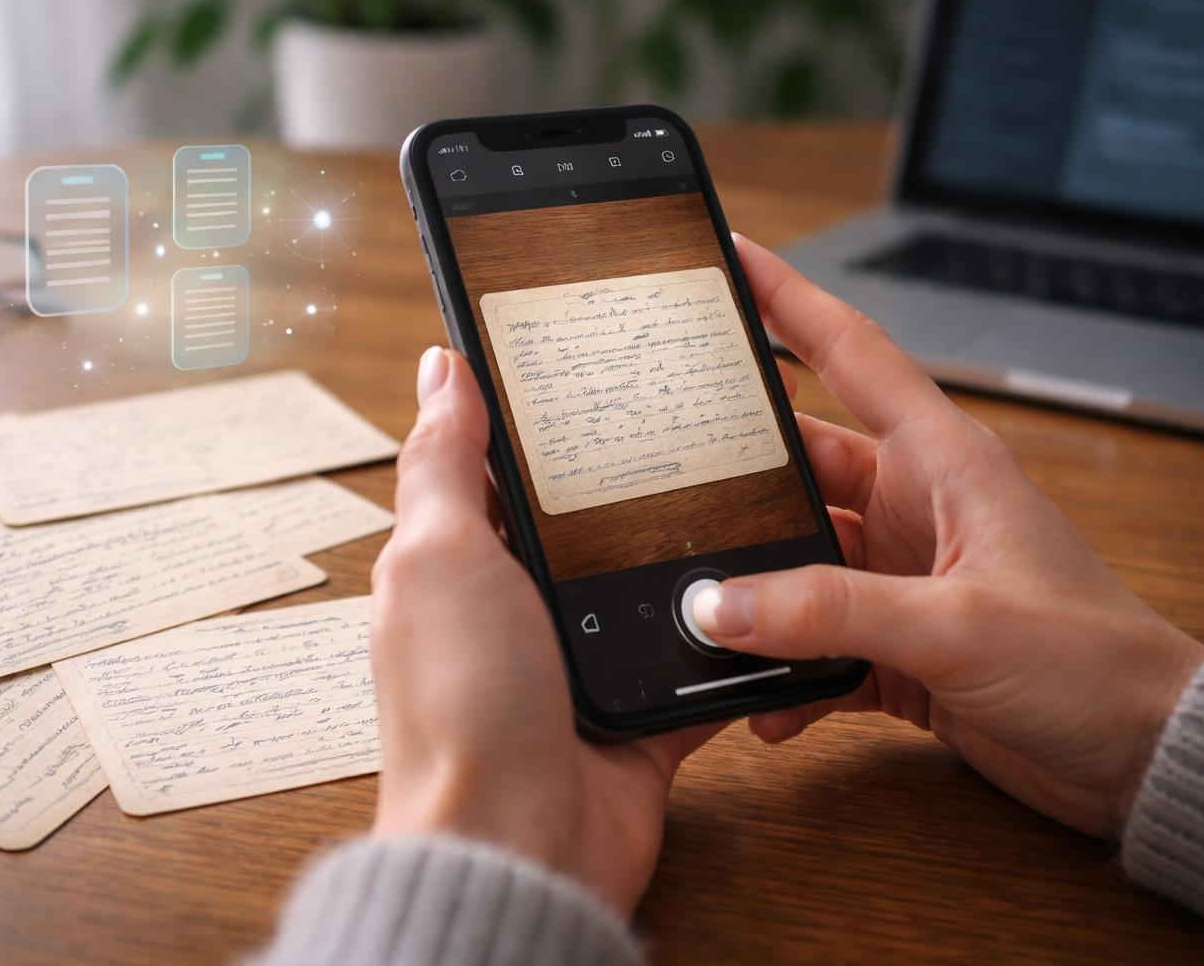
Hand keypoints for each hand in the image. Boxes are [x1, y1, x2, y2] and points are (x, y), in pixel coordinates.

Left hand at [368, 346, 718, 913]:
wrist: (521, 847)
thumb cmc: (459, 710)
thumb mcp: (439, 558)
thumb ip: (443, 463)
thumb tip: (440, 370)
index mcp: (460, 563)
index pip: (499, 467)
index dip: (537, 416)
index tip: (589, 357)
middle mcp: (518, 608)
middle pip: (585, 519)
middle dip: (629, 476)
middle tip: (693, 410)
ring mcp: (581, 659)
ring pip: (648, 581)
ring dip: (686, 552)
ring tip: (745, 482)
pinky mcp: (641, 709)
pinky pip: (697, 656)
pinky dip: (727, 632)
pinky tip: (764, 586)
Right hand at [691, 234, 1203, 839]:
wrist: (1141, 753)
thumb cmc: (1092, 661)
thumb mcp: (956, 624)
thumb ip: (832, 610)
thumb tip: (720, 604)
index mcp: (940, 461)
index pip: (849, 353)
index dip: (787, 299)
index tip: (729, 261)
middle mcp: (913, 506)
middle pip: (797, 466)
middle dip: (730, 475)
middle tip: (655, 468)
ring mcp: (899, 574)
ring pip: (794, 560)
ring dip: (753, 595)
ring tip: (700, 612)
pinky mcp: (894, 642)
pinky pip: (814, 640)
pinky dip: (785, 669)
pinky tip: (762, 701)